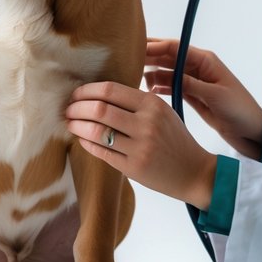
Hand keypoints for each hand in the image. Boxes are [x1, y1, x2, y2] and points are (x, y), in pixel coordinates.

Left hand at [65, 81, 217, 209]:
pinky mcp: (133, 168)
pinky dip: (86, 143)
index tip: (76, 93)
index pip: (111, 90)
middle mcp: (146, 124)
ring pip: (96, 132)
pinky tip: (82, 139)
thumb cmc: (174, 139)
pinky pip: (101, 152)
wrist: (193, 172)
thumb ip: (137, 101)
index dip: (87, 90)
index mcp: (153, 105)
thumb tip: (99, 92)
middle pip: (99, 109)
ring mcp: (139, 147)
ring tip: (71, 123)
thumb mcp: (162, 112)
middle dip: (77, 107)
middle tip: (68, 109)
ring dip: (77, 126)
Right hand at [144, 38, 261, 159]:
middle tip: (126, 60)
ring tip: (132, 77)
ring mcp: (193, 81)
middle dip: (148, 57)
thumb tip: (167, 73)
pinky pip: (170, 86)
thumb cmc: (240, 110)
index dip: (154, 46)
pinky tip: (146, 91)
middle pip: (168, 57)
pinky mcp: (192, 95)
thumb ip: (191, 83)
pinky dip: (159, 87)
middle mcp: (197, 67)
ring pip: (167, 71)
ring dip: (151, 73)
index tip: (135, 49)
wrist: (252, 131)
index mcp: (205, 61)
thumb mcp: (216, 96)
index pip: (175, 48)